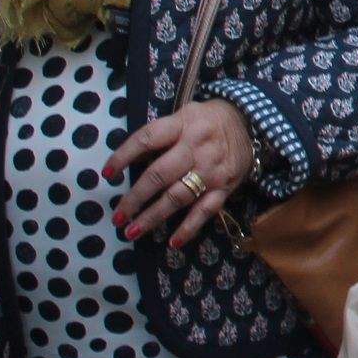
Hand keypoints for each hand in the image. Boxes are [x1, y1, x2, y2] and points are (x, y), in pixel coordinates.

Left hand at [104, 99, 254, 247]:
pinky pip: (206, 210)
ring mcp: (211, 170)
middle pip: (159, 175)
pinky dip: (190, 227)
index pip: (147, 139)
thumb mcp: (184, 115)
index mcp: (183, 125)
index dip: (123, 156)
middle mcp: (196, 148)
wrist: (251, 121)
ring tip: (131, 231)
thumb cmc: (207, 120)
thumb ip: (159, 135)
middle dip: (134, 198)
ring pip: (178, 196)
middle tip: (117, 216)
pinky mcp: (224, 186)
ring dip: (153, 217)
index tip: (106, 174)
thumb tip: (128, 161)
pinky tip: (173, 241)